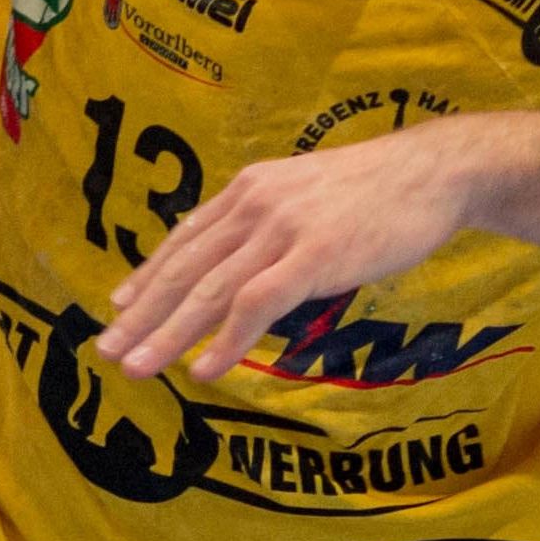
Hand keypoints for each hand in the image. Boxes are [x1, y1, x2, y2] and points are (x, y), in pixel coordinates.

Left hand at [96, 120, 480, 380]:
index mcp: (251, 189)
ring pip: (209, 291)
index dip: (149, 274)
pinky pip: (255, 305)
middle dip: (142, 314)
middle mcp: (255, 205)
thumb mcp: (308, 191)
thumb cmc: (378, 190)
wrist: (432, 171)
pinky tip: (204, 369)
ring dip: (168, 335)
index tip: (120, 306)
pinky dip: (225, 341)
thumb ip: (269, 218)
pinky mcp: (313, 256)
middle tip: (107, 350)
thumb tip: (238, 251)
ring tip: (137, 368)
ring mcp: (282, 230)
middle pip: (185, 268)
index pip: (186, 238)